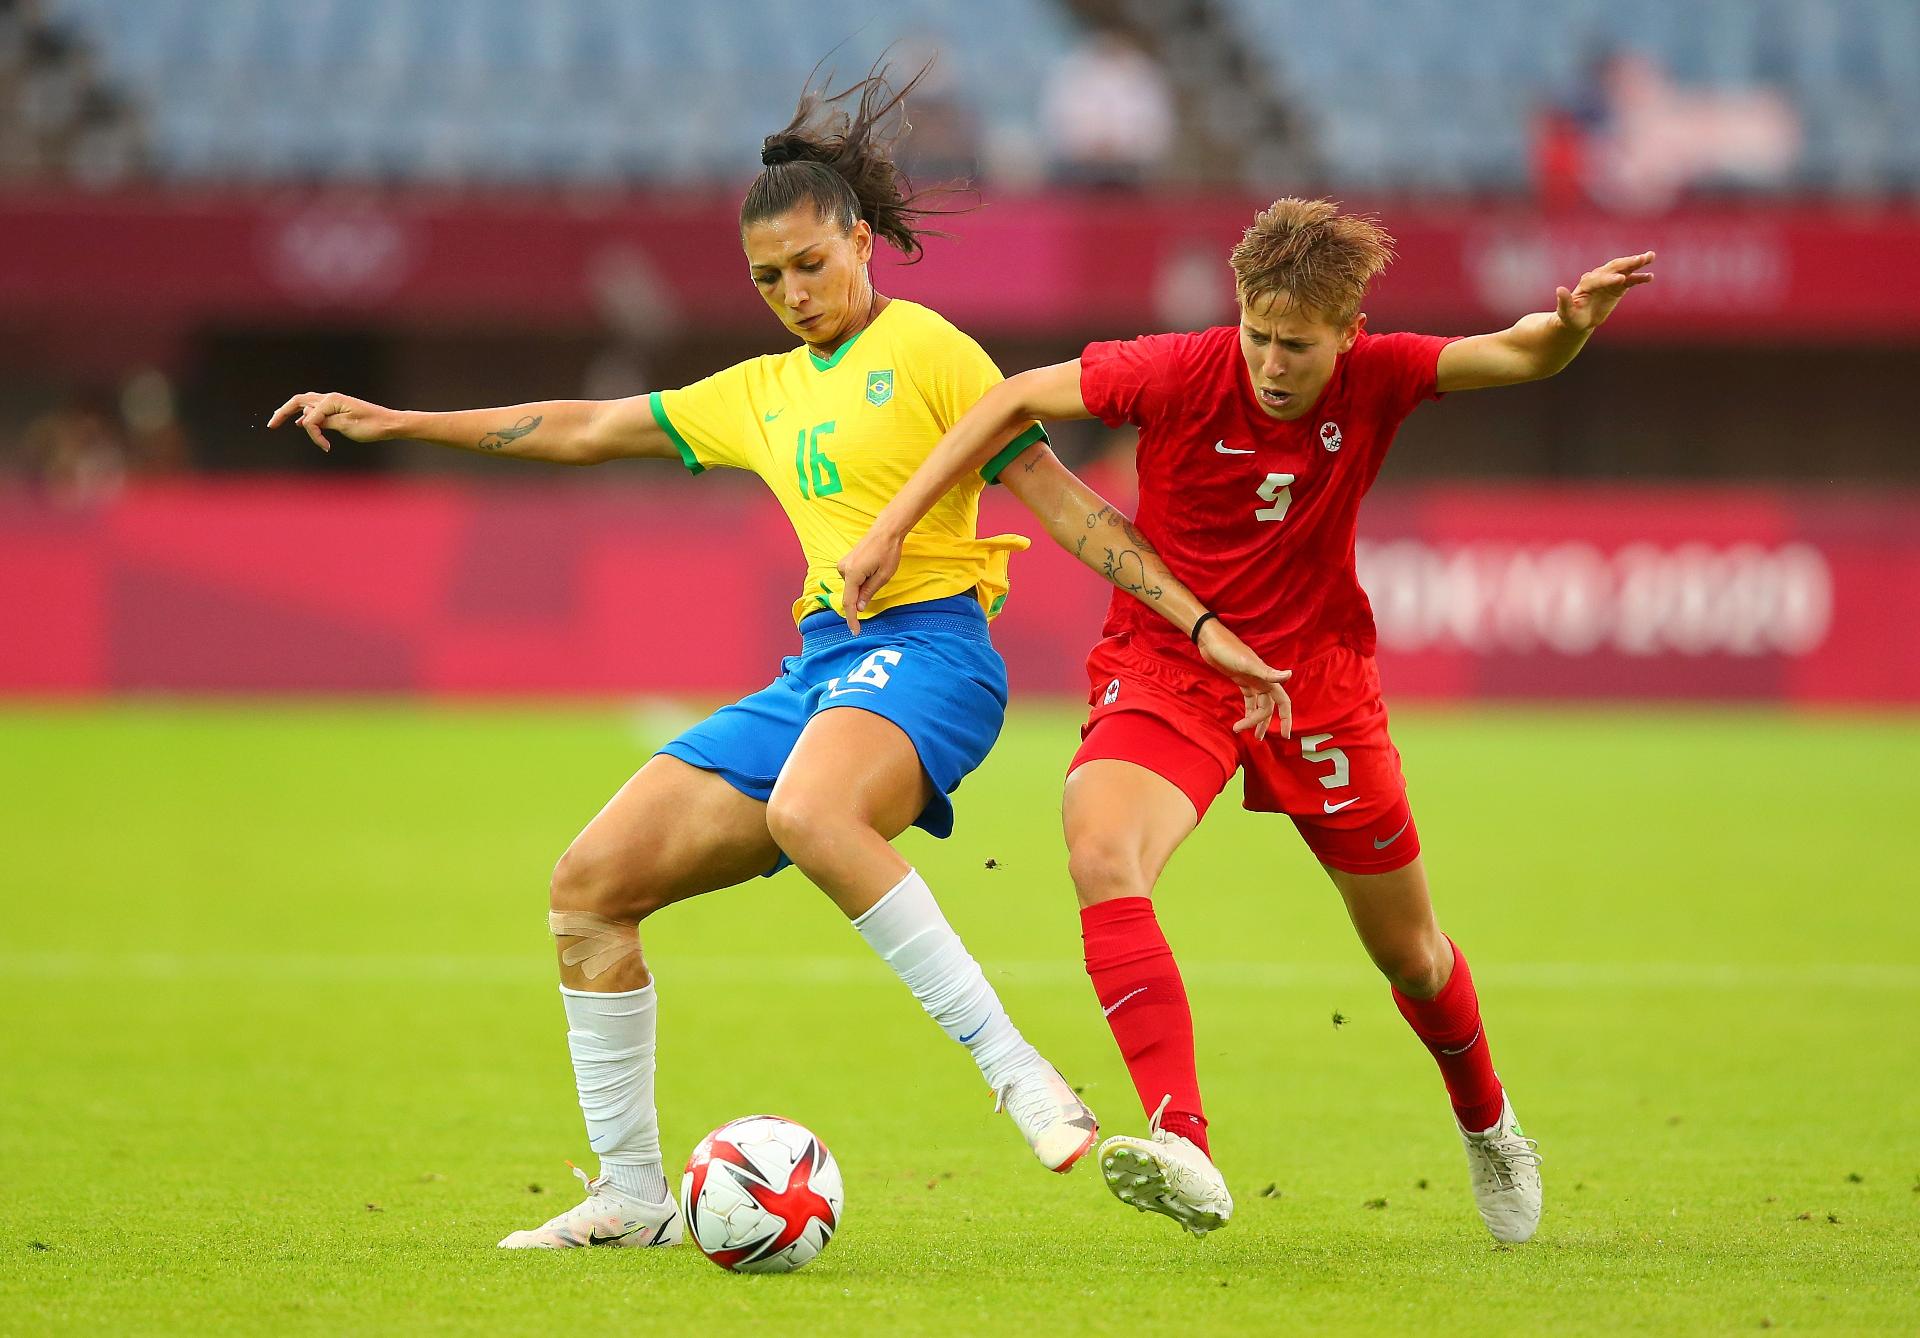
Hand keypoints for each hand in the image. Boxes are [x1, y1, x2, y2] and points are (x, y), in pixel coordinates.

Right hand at [267, 392, 399, 451]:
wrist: (389, 424)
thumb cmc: (371, 425)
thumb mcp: (346, 426)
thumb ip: (324, 422)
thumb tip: (304, 420)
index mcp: (331, 400)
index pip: (311, 418)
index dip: (314, 434)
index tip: (326, 447)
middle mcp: (330, 398)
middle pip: (299, 401)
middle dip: (283, 412)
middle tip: (271, 425)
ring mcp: (333, 402)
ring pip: (306, 404)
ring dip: (291, 412)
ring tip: (277, 421)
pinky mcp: (337, 409)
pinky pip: (315, 409)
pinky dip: (304, 415)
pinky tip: (299, 423)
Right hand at [835, 526, 905, 634]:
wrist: (886, 531)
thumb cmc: (888, 552)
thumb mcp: (883, 576)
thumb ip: (869, 592)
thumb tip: (860, 608)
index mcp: (852, 574)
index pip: (849, 602)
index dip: (852, 619)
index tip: (855, 631)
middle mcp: (843, 569)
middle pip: (850, 594)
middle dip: (862, 597)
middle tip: (879, 579)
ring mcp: (843, 564)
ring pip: (852, 586)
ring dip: (863, 586)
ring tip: (878, 570)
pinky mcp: (846, 562)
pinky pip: (852, 579)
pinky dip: (861, 580)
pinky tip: (872, 569)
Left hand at [1196, 619, 1291, 739]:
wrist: (1211, 641)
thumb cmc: (1228, 650)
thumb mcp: (1247, 663)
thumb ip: (1267, 672)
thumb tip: (1289, 675)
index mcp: (1267, 678)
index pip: (1283, 702)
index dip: (1286, 718)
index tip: (1285, 735)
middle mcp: (1262, 680)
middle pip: (1268, 707)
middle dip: (1264, 723)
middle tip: (1256, 738)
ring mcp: (1252, 681)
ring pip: (1259, 705)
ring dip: (1256, 720)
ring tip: (1251, 735)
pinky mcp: (1241, 680)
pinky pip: (1249, 700)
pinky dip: (1248, 710)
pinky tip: (1243, 720)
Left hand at [1554, 251, 1654, 333]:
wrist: (1579, 319)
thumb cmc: (1571, 317)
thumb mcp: (1566, 313)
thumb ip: (1564, 302)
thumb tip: (1559, 289)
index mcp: (1586, 283)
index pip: (1600, 279)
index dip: (1609, 279)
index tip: (1621, 280)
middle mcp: (1598, 277)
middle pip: (1614, 267)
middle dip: (1627, 263)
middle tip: (1641, 259)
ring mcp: (1609, 280)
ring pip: (1624, 269)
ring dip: (1636, 262)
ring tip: (1650, 257)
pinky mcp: (1618, 286)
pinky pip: (1630, 280)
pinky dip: (1639, 278)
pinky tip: (1650, 277)